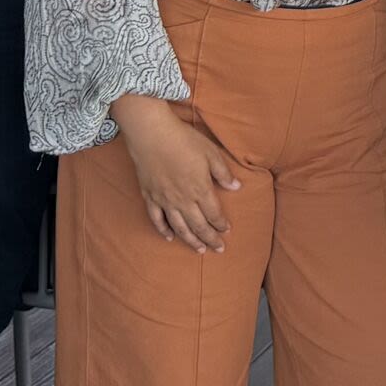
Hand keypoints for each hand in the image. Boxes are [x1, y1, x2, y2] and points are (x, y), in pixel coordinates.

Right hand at [115, 98, 243, 253]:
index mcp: (200, 189)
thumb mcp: (211, 153)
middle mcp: (182, 199)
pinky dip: (163, 231)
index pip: (214, 213)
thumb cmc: (185, 140)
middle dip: (210, 238)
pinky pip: (157, 219)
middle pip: (198, 225)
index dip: (221, 224)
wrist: (152, 135)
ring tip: (199, 250)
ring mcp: (164, 200)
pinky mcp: (149, 196)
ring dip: (190, 240)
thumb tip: (236, 187)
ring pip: (179, 227)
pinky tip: (170, 238)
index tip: (227, 230)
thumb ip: (223, 173)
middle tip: (218, 248)